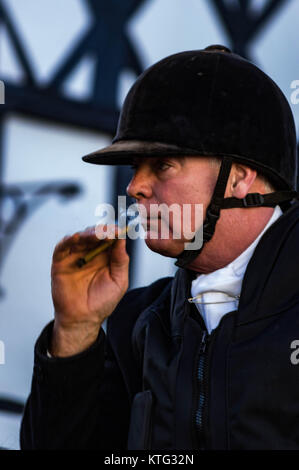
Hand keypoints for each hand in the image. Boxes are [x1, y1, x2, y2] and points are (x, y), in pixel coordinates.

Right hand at [50, 225, 128, 355]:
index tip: (119, 230)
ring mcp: (74, 256)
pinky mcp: (60, 262)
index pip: (109, 238)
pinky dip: (68, 240)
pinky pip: (62, 247)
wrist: (83, 319)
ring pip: (79, 238)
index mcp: (105, 256)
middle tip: (108, 231)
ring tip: (96, 234)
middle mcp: (90, 253)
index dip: (114, 232)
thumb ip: (121, 261)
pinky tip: (76, 237)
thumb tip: (122, 240)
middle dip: (101, 231)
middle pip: (94, 235)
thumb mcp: (119, 281)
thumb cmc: (102, 302)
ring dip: (87, 233)